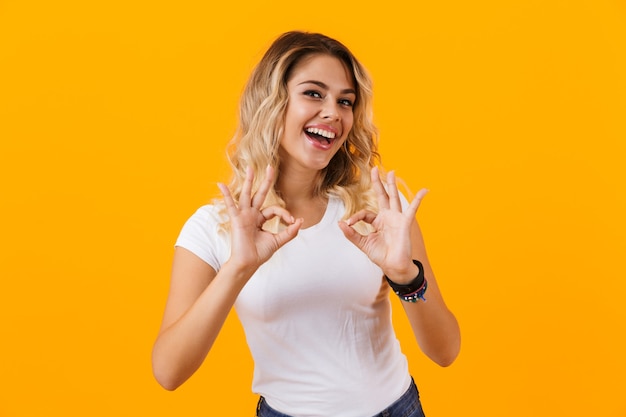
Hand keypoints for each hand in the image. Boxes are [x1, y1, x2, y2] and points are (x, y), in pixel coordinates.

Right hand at [218, 166, 302, 272]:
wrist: (248, 263)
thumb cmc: (259, 253)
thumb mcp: (278, 241)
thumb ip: (290, 231)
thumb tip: (300, 220)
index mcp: (261, 218)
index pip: (274, 209)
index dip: (285, 213)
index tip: (292, 222)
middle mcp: (252, 214)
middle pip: (260, 194)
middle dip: (266, 181)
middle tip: (270, 167)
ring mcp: (244, 215)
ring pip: (247, 194)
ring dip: (249, 181)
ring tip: (250, 168)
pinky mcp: (236, 219)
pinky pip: (230, 205)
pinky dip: (226, 195)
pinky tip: (221, 185)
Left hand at [338, 167, 427, 282]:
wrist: (393, 267)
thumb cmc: (381, 255)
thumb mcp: (363, 243)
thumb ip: (352, 234)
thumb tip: (340, 223)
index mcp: (377, 222)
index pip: (365, 213)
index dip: (355, 216)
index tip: (348, 224)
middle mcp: (387, 217)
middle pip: (382, 196)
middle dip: (378, 183)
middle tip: (374, 169)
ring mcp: (397, 219)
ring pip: (394, 198)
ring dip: (392, 185)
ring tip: (391, 171)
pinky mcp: (405, 223)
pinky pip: (412, 209)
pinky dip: (418, 199)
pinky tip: (424, 190)